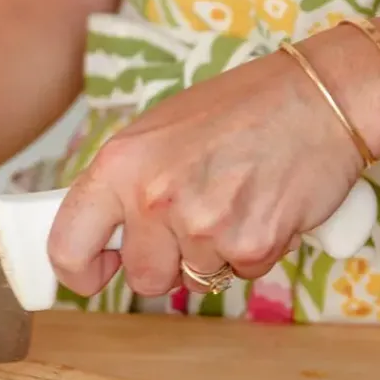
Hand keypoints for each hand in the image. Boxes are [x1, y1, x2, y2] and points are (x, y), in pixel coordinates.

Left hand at [47, 35, 377, 297]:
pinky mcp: (251, 245)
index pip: (66, 244)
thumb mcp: (154, 132)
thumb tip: (100, 227)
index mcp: (117, 164)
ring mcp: (202, 225)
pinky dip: (251, 252)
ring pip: (193, 281)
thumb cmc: (233, 108)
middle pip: (141, 278)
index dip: (78, 271)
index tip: (96, 270)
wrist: (312, 99)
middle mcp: (152, 198)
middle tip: (189, 222)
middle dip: (164, 262)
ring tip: (229, 202)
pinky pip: (240, 275)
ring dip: (210, 256)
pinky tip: (258, 207)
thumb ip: (123, 182)